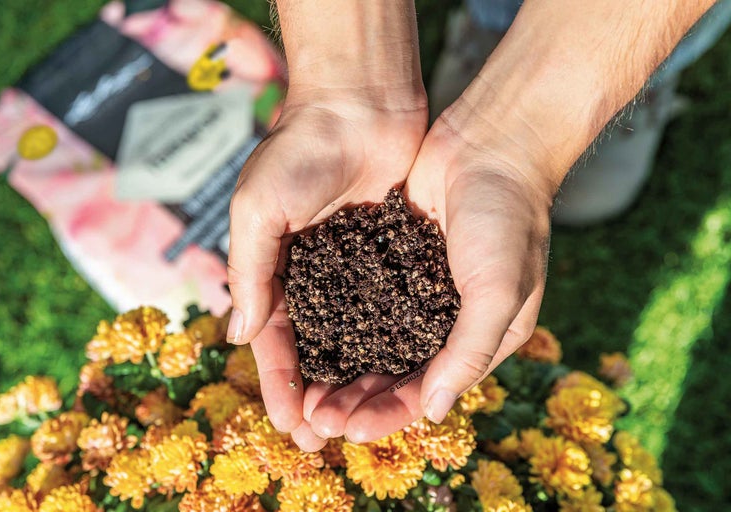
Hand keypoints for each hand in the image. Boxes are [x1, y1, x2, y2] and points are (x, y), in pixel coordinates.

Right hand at [227, 89, 427, 444]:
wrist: (359, 102)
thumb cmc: (299, 149)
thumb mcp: (258, 208)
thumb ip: (249, 270)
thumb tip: (239, 335)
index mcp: (272, 268)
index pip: (272, 341)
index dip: (278, 385)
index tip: (289, 426)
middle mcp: (310, 276)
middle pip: (312, 350)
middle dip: (315, 394)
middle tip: (325, 438)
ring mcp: (351, 269)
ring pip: (352, 338)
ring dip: (353, 379)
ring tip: (363, 419)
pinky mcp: (389, 256)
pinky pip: (389, 309)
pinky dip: (389, 343)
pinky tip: (399, 374)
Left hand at [304, 103, 555, 442]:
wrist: (491, 143)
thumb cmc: (508, 219)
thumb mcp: (501, 290)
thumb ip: (469, 351)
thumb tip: (436, 412)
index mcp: (479, 336)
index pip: (429, 390)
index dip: (390, 413)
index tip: (349, 431)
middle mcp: (445, 321)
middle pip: (393, 374)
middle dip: (356, 400)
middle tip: (315, 420)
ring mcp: (416, 291)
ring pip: (371, 343)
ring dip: (341, 369)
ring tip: (304, 392)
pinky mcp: (392, 261)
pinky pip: (360, 301)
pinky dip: (337, 322)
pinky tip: (306, 337)